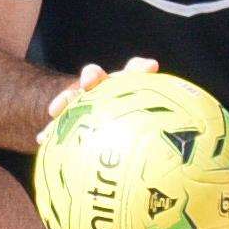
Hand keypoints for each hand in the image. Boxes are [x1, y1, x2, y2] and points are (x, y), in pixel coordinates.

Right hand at [36, 56, 159, 144]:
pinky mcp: (69, 114)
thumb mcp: (143, 132)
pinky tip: (42, 140)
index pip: (134, 71)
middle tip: (90, 81)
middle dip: (93, 75)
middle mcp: (104, 89)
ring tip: (56, 110)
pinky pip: (59, 121)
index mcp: (126, 89)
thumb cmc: (130, 133)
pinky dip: (51, 130)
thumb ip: (158, 136)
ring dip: (66, 98)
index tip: (150, 67)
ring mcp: (84, 99)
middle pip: (98, 77)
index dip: (140, 68)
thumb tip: (186, 162)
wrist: (100, 130)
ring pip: (73, 95)